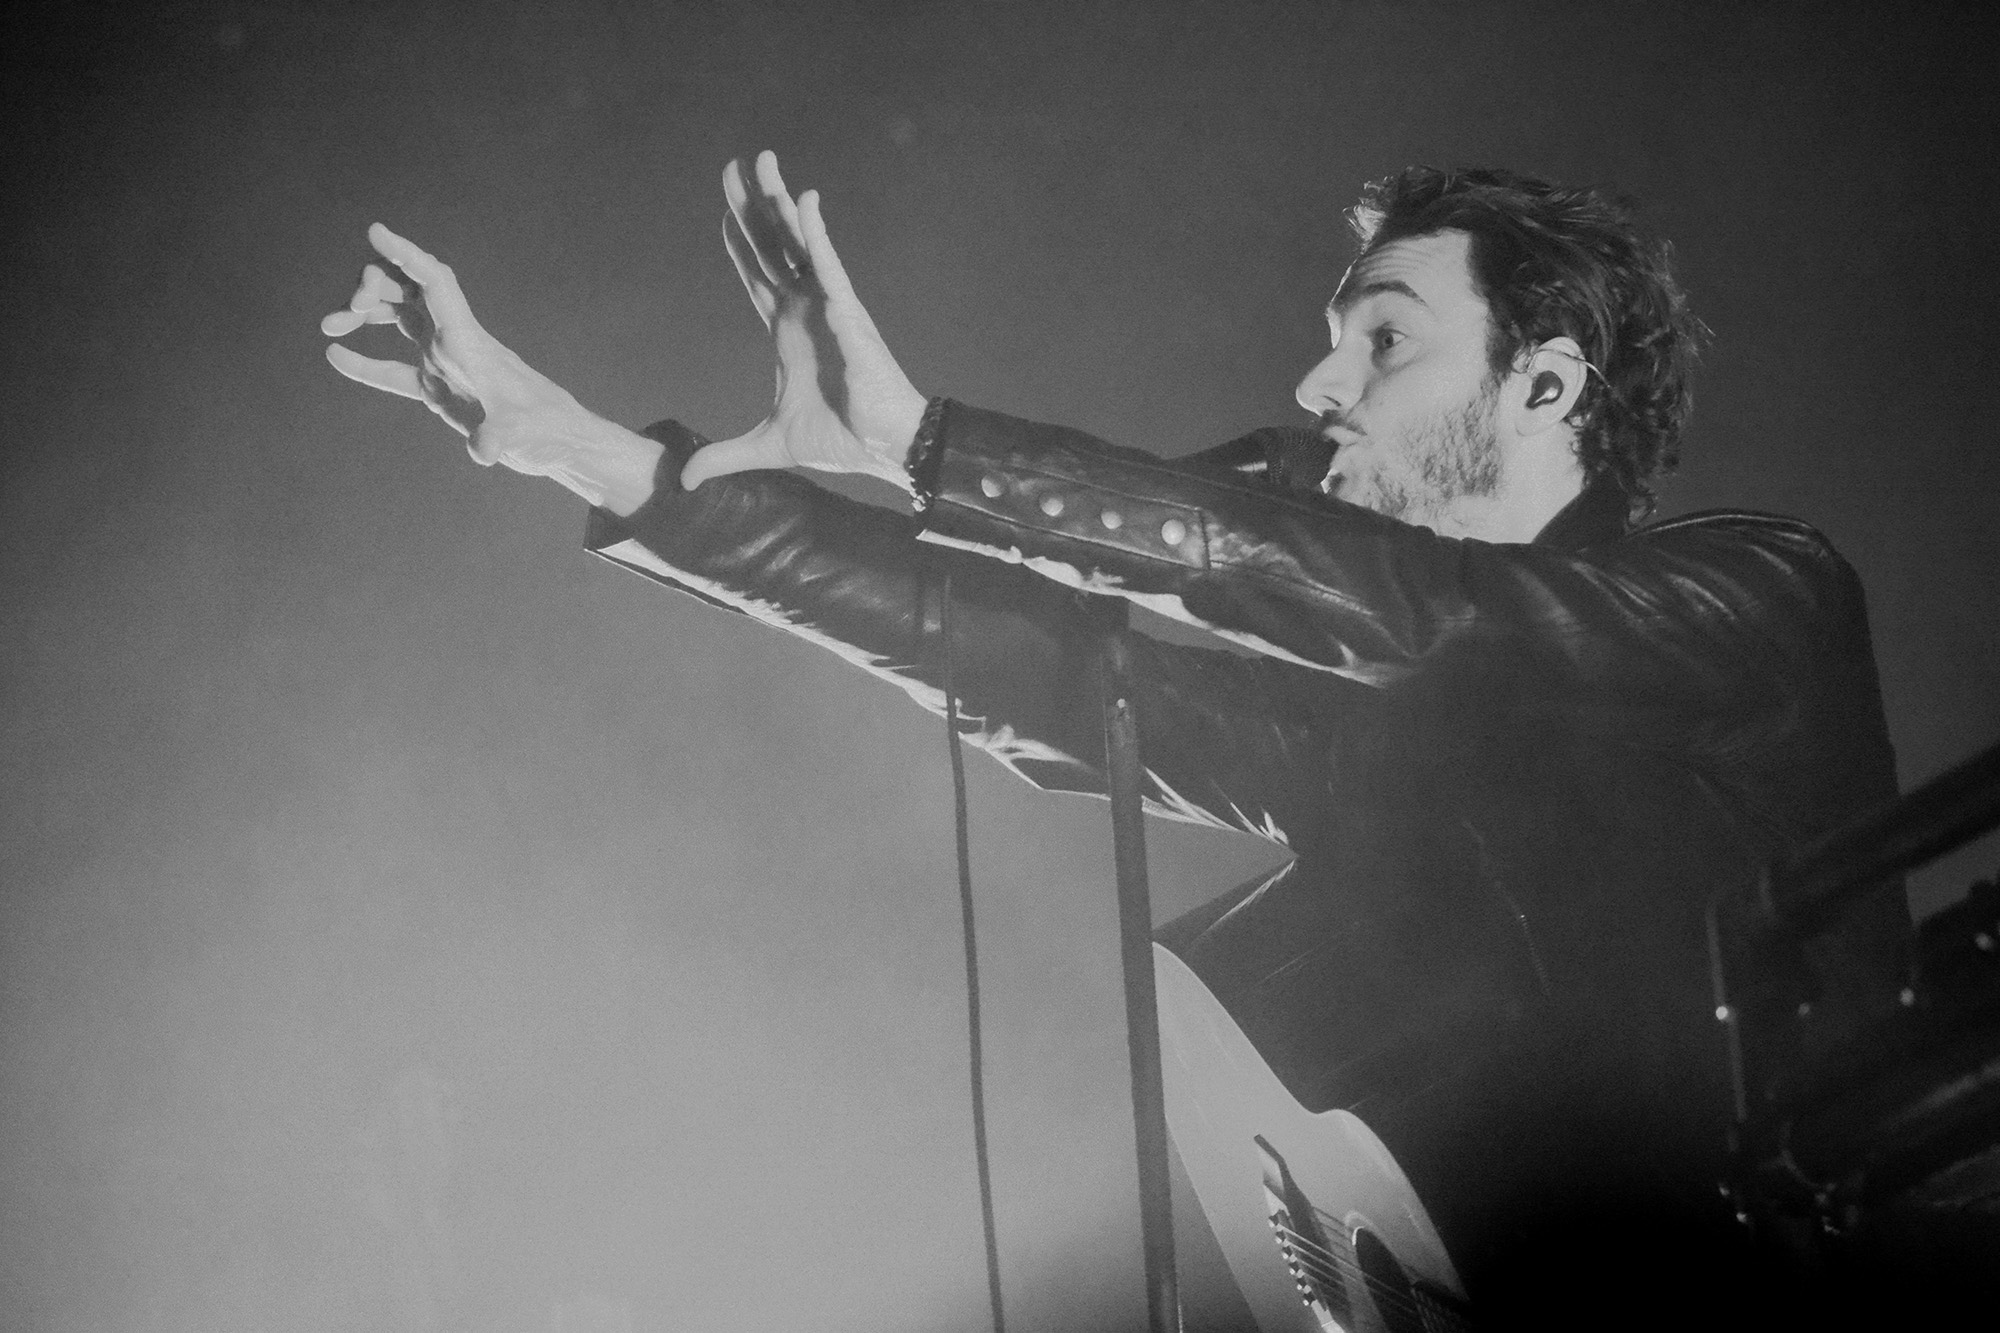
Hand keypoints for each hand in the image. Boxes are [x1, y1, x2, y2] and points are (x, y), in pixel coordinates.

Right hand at [321, 224, 598, 479]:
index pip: (435, 282)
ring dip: (365, 315)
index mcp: (469, 340)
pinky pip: (394, 369)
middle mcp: (455, 343)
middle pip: (410, 291)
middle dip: (374, 286)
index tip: (376, 230)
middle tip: (347, 313)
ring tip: (329, 327)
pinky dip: (365, 362)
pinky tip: (335, 355)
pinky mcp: (439, 390)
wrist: (561, 442)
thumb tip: (482, 450)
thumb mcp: (521, 434)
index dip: (407, 254)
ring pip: (399, 319)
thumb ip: (497, 438)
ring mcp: (446, 364)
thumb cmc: (546, 430)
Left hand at [681, 152, 927, 490]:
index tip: (725, 211)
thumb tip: (685, 481)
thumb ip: (725, 456)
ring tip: (761, 160)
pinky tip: (803, 199)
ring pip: (796, 243)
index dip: (739, 244)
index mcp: (786, 331)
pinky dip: (816, 232)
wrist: (884, 446)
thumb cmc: (840, 439)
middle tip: (732, 166)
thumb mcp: (767, 445)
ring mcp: (825, 305)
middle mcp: (803, 309)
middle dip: (750, 206)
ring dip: (778, 201)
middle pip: (770, 246)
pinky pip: (829, 263)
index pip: (756, 276)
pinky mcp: (847, 311)